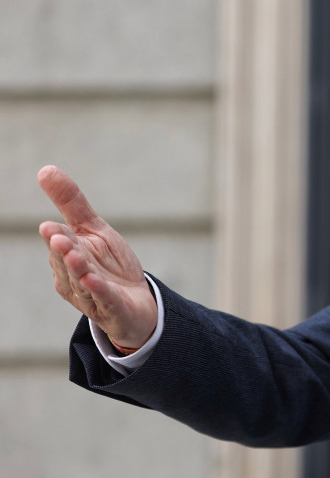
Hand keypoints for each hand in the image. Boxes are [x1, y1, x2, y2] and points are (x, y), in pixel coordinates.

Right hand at [37, 165, 157, 349]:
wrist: (135, 303)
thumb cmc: (109, 265)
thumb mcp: (94, 230)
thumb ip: (71, 203)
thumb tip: (45, 169)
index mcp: (66, 256)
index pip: (61, 242)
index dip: (57, 235)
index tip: (50, 227)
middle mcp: (73, 276)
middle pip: (68, 260)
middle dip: (63, 250)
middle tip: (58, 236)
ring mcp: (90, 295)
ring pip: (81, 280)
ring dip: (78, 268)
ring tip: (74, 254)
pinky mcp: (111, 308)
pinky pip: (103, 298)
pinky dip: (98, 290)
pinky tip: (94, 281)